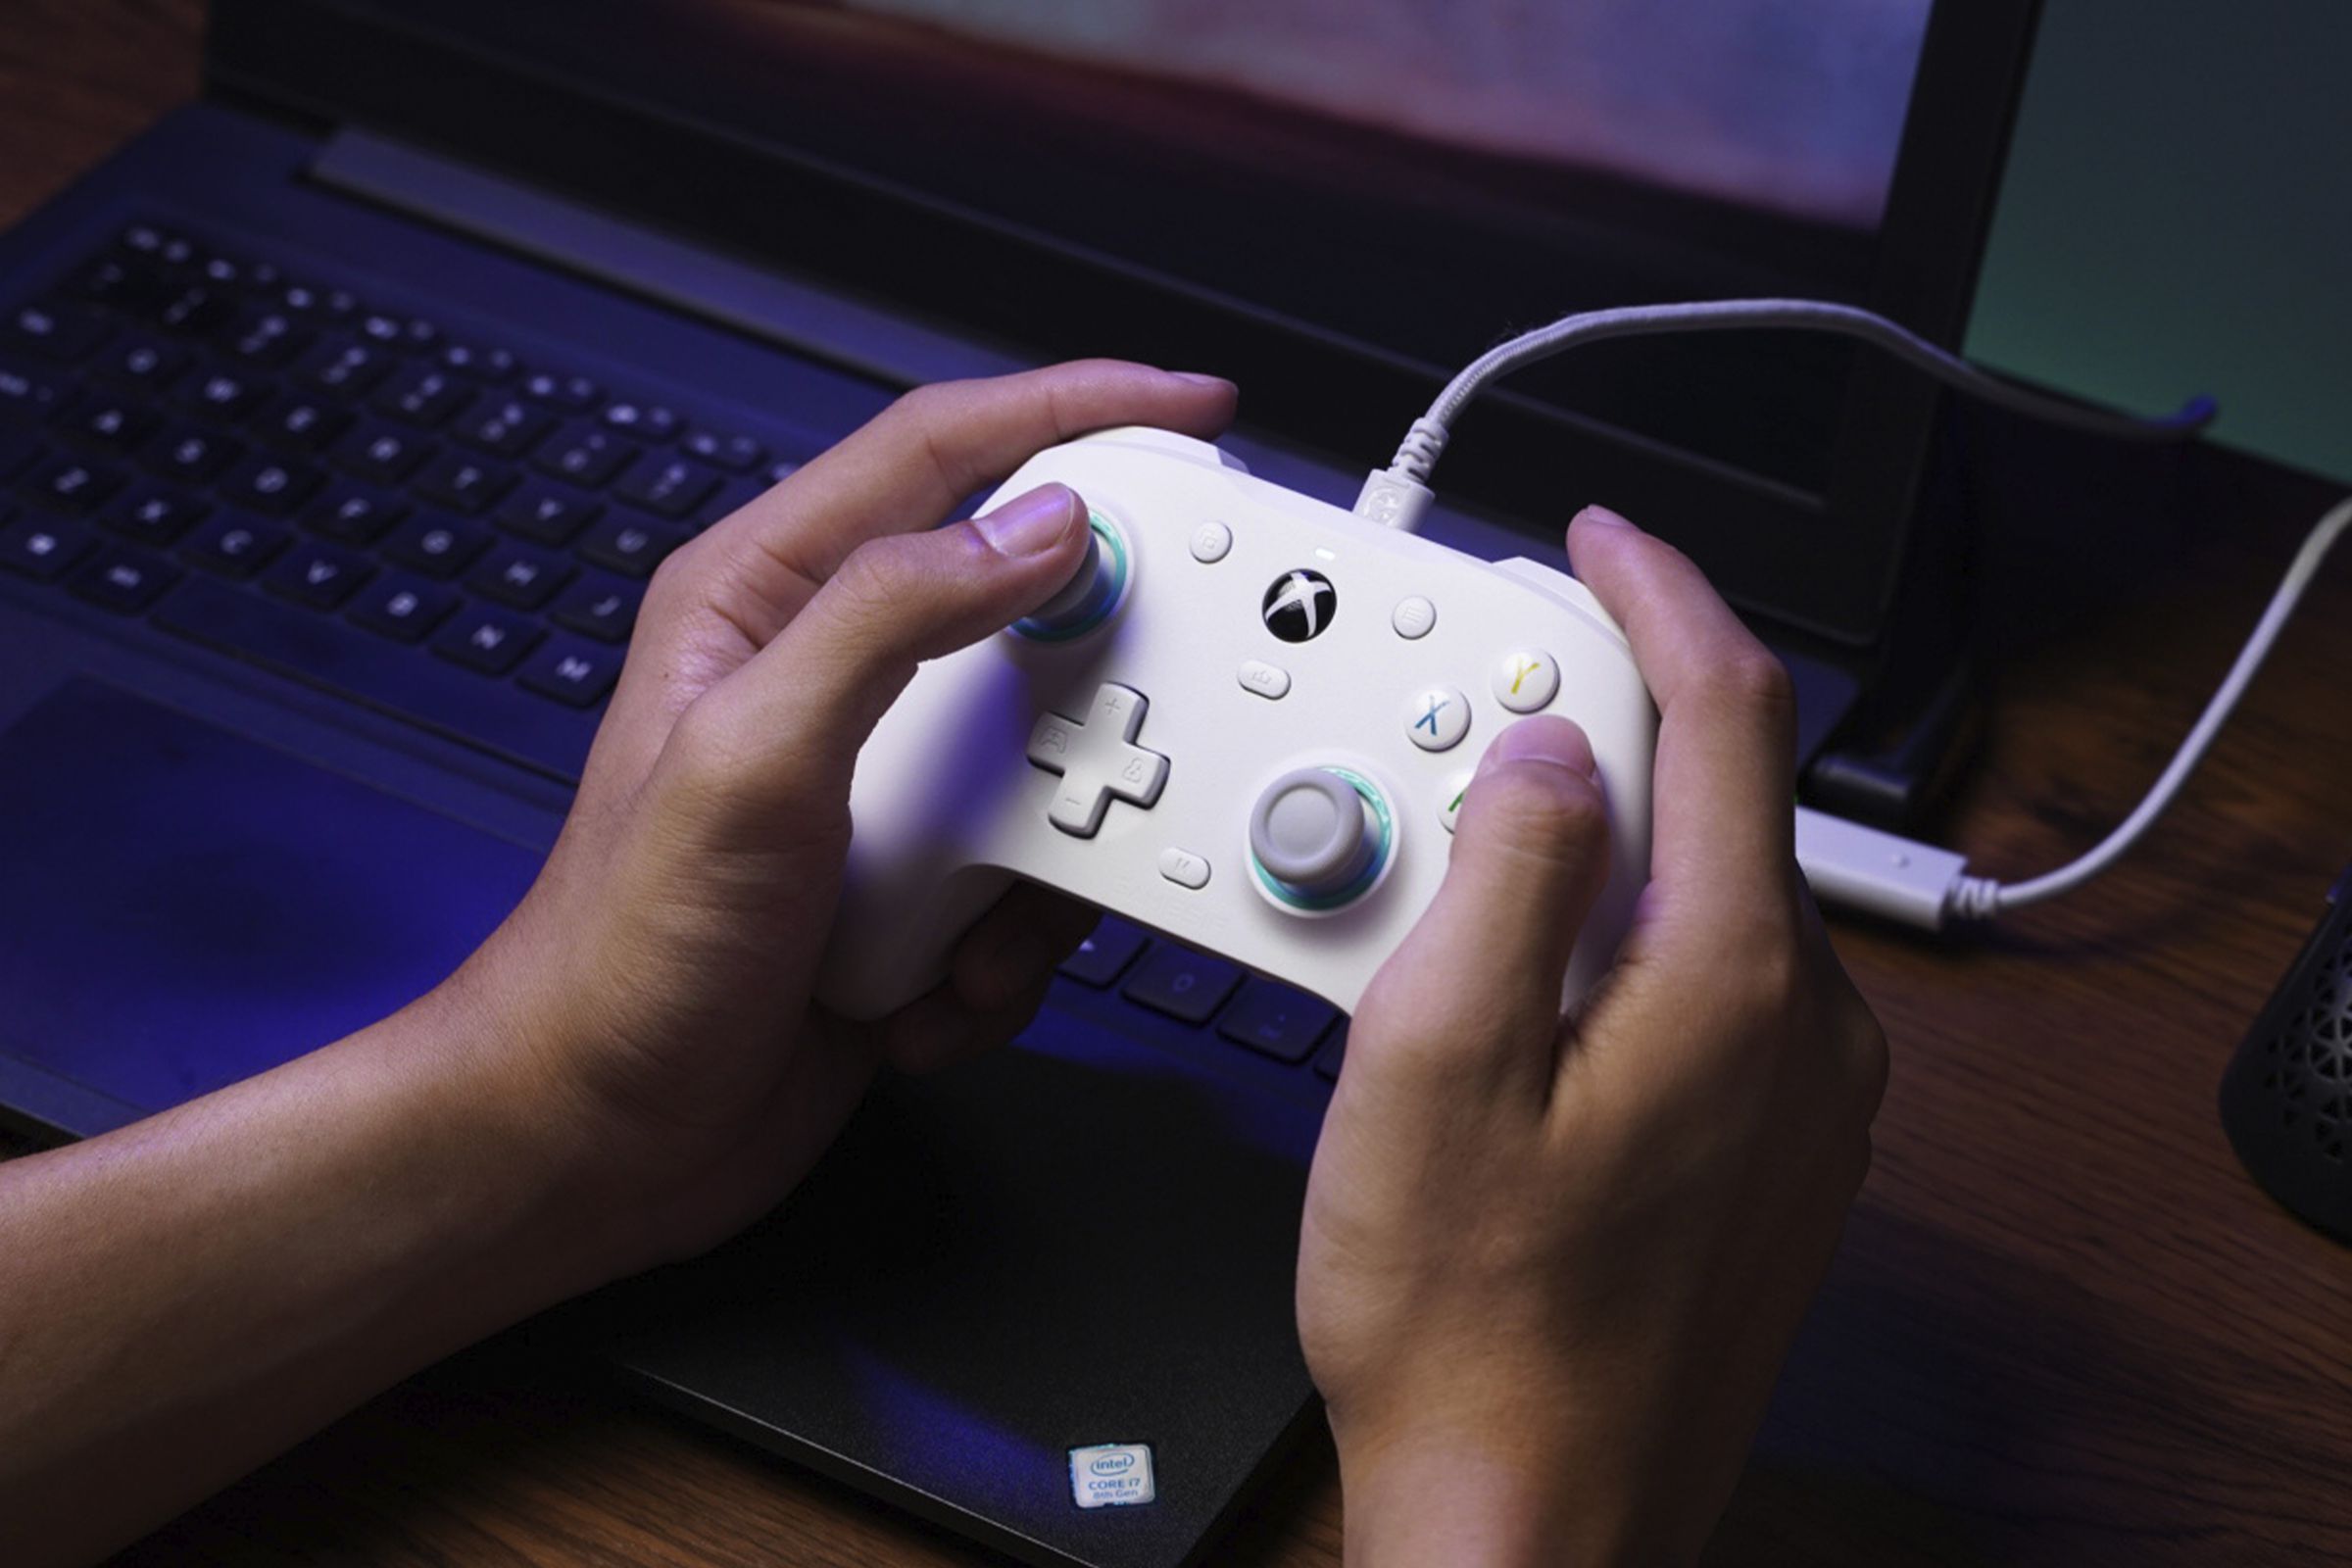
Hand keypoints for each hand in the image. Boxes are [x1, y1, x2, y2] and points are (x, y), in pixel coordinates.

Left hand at [452, 361, 1237, 1270]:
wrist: (603, 1140)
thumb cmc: (623, 955)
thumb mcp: (753, 761)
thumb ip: (892, 618)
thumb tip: (1037, 531)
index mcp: (766, 599)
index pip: (941, 449)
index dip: (1073, 411)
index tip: (1186, 409)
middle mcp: (832, 678)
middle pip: (1026, 610)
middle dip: (1094, 686)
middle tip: (1133, 723)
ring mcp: (885, 788)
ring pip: (1052, 762)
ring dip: (1043, 856)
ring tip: (965, 919)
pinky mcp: (921, 883)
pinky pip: (1034, 880)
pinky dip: (1008, 947)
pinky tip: (921, 987)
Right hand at [1298, 507, 1887, 1564]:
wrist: (1530, 1511)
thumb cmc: (1470, 1322)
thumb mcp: (1432, 1066)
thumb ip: (1502, 875)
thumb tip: (1551, 751)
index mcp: (1734, 979)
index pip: (1732, 712)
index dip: (1661, 594)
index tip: (1602, 540)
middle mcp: (1804, 1031)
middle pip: (1720, 800)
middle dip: (1600, 729)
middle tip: (1471, 726)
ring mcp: (1802, 1103)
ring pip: (1708, 897)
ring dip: (1599, 847)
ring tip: (1456, 886)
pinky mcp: (1770, 1155)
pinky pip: (1708, 988)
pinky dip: (1621, 941)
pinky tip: (1516, 997)